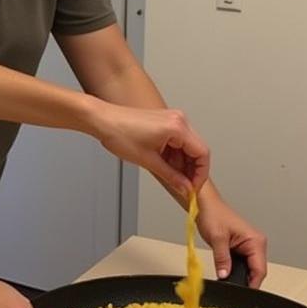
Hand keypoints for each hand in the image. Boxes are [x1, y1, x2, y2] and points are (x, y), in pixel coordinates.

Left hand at [91, 101, 209, 193]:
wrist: (103, 120)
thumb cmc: (120, 133)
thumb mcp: (148, 161)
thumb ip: (171, 177)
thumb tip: (185, 188)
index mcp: (178, 127)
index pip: (203, 154)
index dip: (201, 174)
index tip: (194, 188)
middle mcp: (179, 120)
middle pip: (197, 150)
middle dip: (192, 170)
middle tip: (185, 187)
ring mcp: (172, 119)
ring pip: (187, 147)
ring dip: (182, 164)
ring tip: (173, 179)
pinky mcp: (165, 122)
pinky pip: (178, 141)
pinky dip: (174, 156)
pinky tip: (167, 167)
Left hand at [196, 190, 267, 287]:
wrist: (205, 204)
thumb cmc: (213, 213)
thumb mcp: (217, 238)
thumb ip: (222, 259)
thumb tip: (224, 276)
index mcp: (256, 241)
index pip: (259, 270)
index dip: (251, 285)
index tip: (240, 294)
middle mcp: (256, 244)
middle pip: (255, 272)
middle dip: (243, 281)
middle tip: (230, 288)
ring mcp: (249, 246)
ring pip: (248, 269)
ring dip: (238, 275)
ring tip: (226, 278)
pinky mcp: (241, 248)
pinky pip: (241, 264)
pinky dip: (234, 270)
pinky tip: (226, 272)